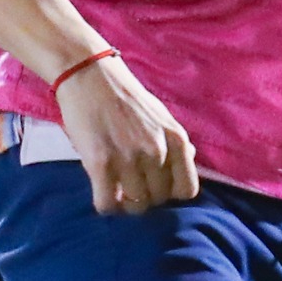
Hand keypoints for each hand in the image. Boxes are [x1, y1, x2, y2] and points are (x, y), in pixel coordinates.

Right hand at [57, 54, 197, 213]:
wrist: (90, 75)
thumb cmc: (126, 97)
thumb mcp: (161, 116)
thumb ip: (175, 142)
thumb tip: (191, 160)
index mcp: (176, 139)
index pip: (187, 191)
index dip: (170, 194)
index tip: (156, 187)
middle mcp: (157, 150)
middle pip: (159, 200)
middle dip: (145, 198)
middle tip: (130, 186)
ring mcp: (129, 157)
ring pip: (135, 206)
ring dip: (124, 204)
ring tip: (115, 189)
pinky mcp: (100, 162)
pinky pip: (107, 204)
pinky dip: (105, 206)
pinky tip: (102, 193)